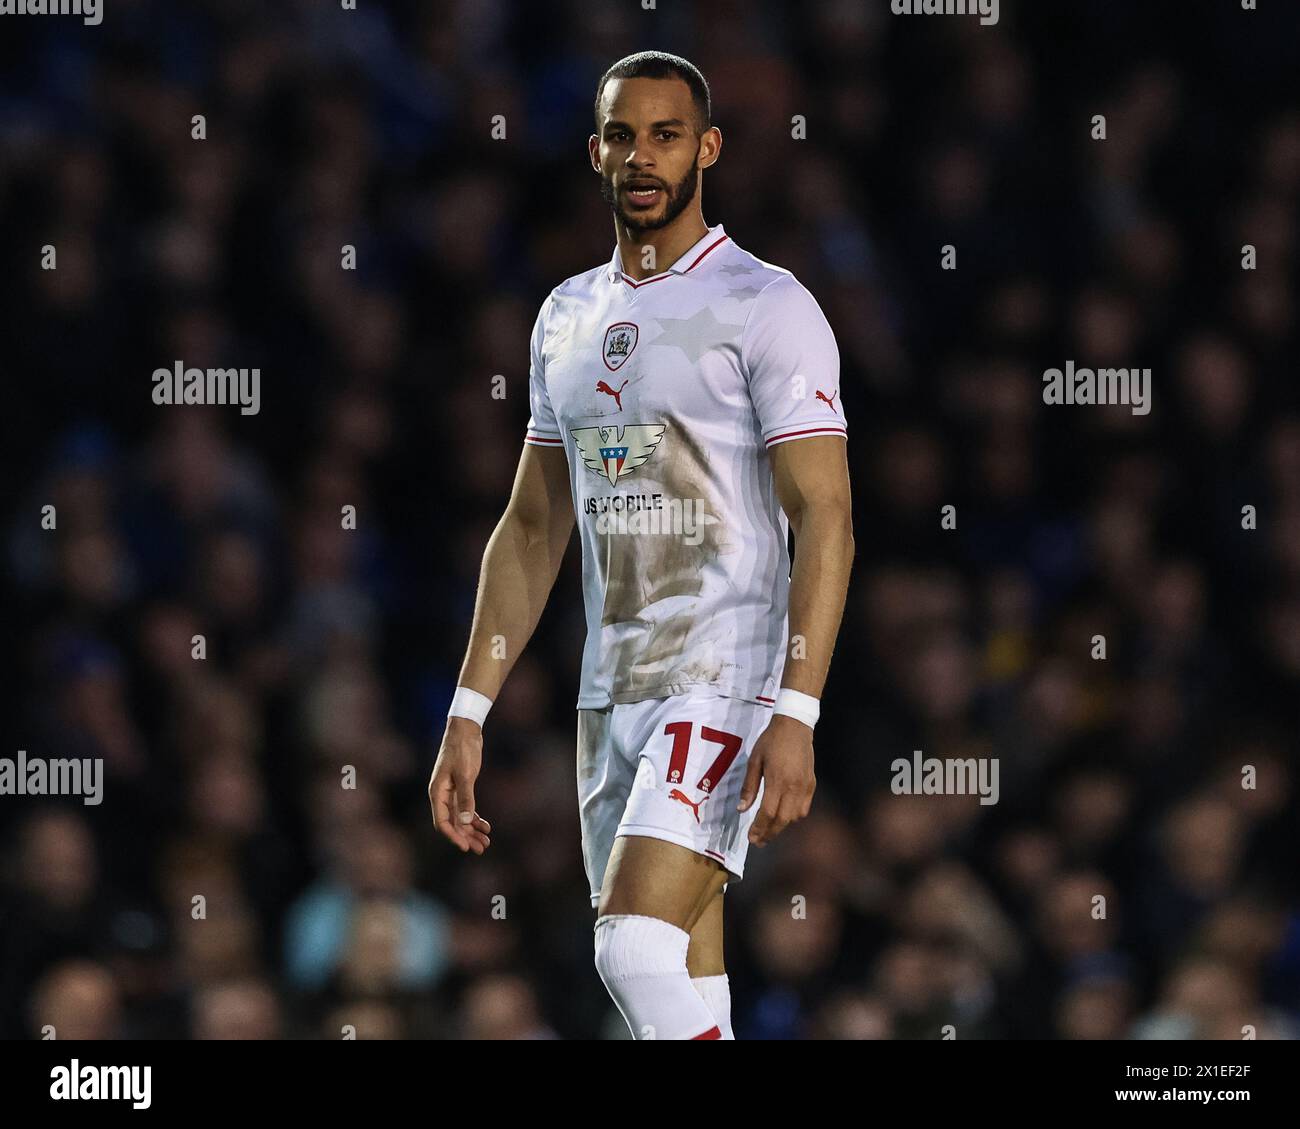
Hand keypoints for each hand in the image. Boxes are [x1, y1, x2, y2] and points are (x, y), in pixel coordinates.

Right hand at [428, 717, 491, 853]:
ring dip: (472, 830)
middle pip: (453, 823)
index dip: (453, 836)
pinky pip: (466, 809)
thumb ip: (466, 797)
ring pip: (461, 818)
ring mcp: (451, 792)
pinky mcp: (461, 788)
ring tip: (486, 842)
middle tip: (481, 849)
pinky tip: (486, 826)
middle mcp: (442, 795)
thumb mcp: (465, 774)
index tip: (466, 847)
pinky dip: (476, 818)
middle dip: (466, 837)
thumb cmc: (462, 750)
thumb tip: (467, 821)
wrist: (465, 730)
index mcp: (437, 793)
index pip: (442, 822)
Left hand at [737, 714, 815, 845]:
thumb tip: (741, 809)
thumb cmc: (771, 741)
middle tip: (758, 842)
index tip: (751, 838)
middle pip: (782, 820)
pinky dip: (794, 817)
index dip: (759, 828)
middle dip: (769, 833)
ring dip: (781, 826)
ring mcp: (805, 787)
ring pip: (794, 817)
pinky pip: (804, 808)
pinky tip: (784, 816)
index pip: (768, 813)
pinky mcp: (812, 784)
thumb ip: (749, 786)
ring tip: (769, 830)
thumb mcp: (755, 760)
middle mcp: (793, 787)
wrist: (795, 726)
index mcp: (777, 780)